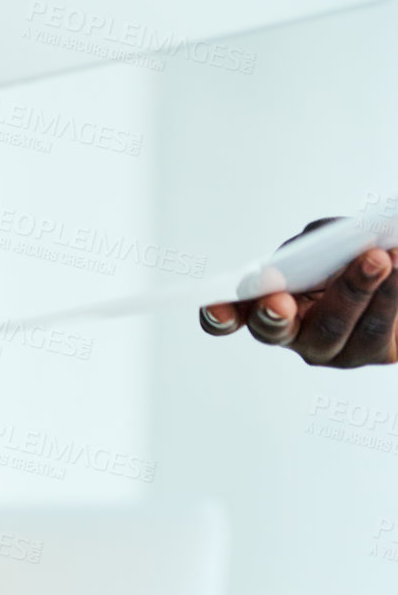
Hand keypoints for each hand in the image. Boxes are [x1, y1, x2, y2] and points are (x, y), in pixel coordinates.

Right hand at [200, 219, 397, 366]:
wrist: (394, 273)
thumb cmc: (348, 258)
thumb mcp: (323, 241)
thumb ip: (319, 241)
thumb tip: (339, 246)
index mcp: (264, 305)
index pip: (231, 317)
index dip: (221, 316)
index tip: (215, 307)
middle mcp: (292, 334)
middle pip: (277, 330)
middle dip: (277, 314)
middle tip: (278, 300)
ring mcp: (332, 350)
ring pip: (334, 327)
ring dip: (354, 288)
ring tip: (375, 258)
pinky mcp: (375, 354)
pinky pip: (378, 327)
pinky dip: (389, 292)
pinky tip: (397, 262)